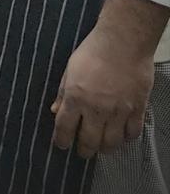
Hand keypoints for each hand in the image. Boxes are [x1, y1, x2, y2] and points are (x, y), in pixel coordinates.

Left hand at [51, 27, 152, 157]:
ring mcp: (118, 111)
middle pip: (89, 141)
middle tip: (82, 151)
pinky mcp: (137, 109)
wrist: (123, 43)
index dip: (61, 140)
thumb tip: (55, 111)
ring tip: (101, 146)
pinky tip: (121, 135)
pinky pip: (132, 133)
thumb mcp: (69, 70)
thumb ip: (62, 93)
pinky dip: (126, 138)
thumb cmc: (93, 52)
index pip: (64, 128)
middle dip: (84, 150)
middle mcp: (96, 109)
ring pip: (111, 143)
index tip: (61, 145)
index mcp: (75, 98)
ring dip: (104, 148)